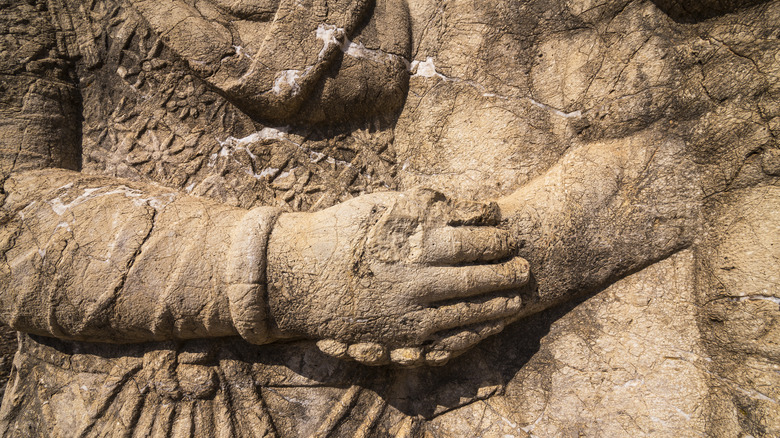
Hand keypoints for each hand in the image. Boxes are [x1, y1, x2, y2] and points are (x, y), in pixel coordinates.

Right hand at [266, 189, 529, 366]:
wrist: (297, 273)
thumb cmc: (344, 231)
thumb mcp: (387, 206)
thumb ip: (434, 206)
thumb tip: (480, 207)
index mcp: (414, 242)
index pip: (473, 242)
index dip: (499, 241)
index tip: (512, 237)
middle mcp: (416, 279)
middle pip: (477, 279)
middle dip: (507, 274)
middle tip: (525, 269)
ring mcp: (408, 312)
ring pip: (467, 313)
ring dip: (498, 306)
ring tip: (517, 300)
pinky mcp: (398, 337)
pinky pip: (446, 339)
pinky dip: (473, 333)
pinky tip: (489, 326)